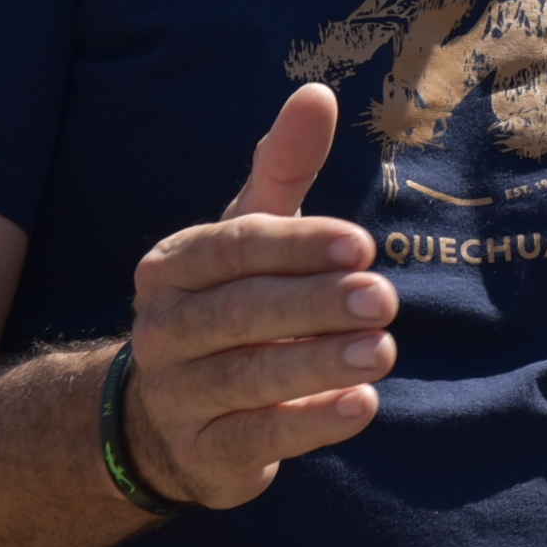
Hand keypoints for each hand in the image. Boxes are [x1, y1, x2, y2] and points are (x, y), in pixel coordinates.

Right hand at [123, 83, 396, 508]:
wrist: (171, 414)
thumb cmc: (232, 297)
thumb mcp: (253, 230)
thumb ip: (285, 167)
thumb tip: (318, 91)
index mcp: (173, 266)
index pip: (233, 247)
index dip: (297, 245)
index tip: (361, 244)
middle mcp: (162, 330)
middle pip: (239, 312)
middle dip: (314, 304)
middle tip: (383, 297)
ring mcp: (175, 396)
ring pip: (246, 378)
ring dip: (318, 364)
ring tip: (384, 350)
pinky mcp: (203, 455)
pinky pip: (254, 438)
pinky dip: (309, 423)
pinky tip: (362, 406)